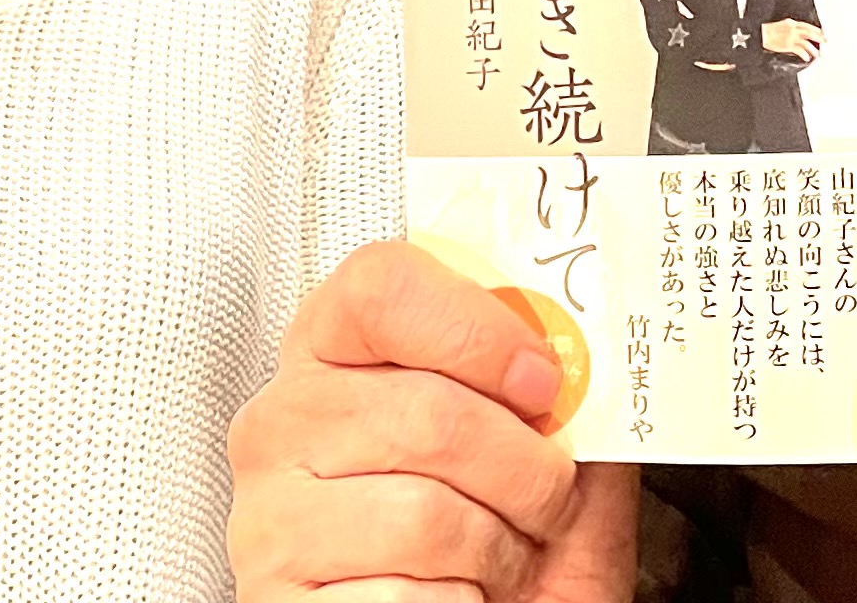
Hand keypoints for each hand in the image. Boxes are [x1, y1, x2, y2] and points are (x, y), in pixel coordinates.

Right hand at [228, 238, 638, 601]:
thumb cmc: (503, 544)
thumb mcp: (533, 444)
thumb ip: (553, 382)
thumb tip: (588, 341)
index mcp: (333, 349)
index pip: (381, 286)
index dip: (477, 328)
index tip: (543, 380)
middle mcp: (280, 423)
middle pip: (425, 411)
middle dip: (524, 470)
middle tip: (548, 500)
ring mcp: (267, 519)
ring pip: (421, 515)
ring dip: (499, 550)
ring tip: (501, 558)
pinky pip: (401, 601)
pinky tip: (456, 599)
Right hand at [761, 18, 823, 61]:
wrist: (760, 34)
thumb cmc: (768, 30)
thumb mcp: (782, 25)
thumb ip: (792, 28)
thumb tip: (800, 33)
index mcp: (792, 23)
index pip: (808, 26)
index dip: (816, 30)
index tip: (822, 33)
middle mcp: (793, 29)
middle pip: (810, 33)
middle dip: (819, 38)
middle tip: (825, 42)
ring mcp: (791, 37)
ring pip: (807, 43)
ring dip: (813, 50)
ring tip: (817, 54)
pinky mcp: (788, 45)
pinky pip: (800, 50)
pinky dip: (805, 55)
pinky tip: (807, 58)